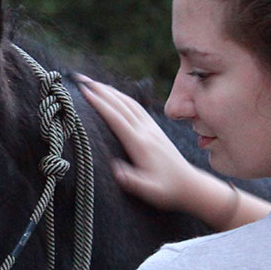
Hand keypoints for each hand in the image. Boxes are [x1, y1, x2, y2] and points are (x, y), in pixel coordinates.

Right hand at [76, 74, 198, 211]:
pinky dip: (122, 97)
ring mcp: (151, 128)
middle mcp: (146, 131)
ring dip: (110, 90)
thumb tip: (116, 170)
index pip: (116, 118)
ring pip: (129, 102)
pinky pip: (136, 107)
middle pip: (120, 104)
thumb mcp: (150, 191)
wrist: (189, 185)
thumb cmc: (167, 190)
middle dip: (100, 90)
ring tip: (92, 82)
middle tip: (80, 79)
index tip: (84, 92)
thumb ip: (133, 181)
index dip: (99, 104)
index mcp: (141, 144)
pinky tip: (114, 94)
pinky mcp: (155, 129)